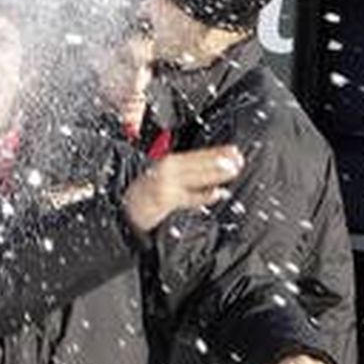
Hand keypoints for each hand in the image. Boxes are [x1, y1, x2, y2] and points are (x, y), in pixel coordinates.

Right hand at [121, 145, 243, 233]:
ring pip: (191, 176)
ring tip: (232, 170)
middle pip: (194, 163)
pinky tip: (216, 193)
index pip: (195, 156)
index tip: (233, 151)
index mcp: (167, 165)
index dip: (215, 153)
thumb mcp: (164, 181)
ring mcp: (163, 186)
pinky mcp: (161, 202)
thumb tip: (215, 175)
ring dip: (212, 173)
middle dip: (216, 160)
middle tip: (238, 159)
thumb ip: (186, 176)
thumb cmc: (145, 198)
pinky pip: (185, 198)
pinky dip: (201, 196)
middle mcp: (163, 172)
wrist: (125, 212)